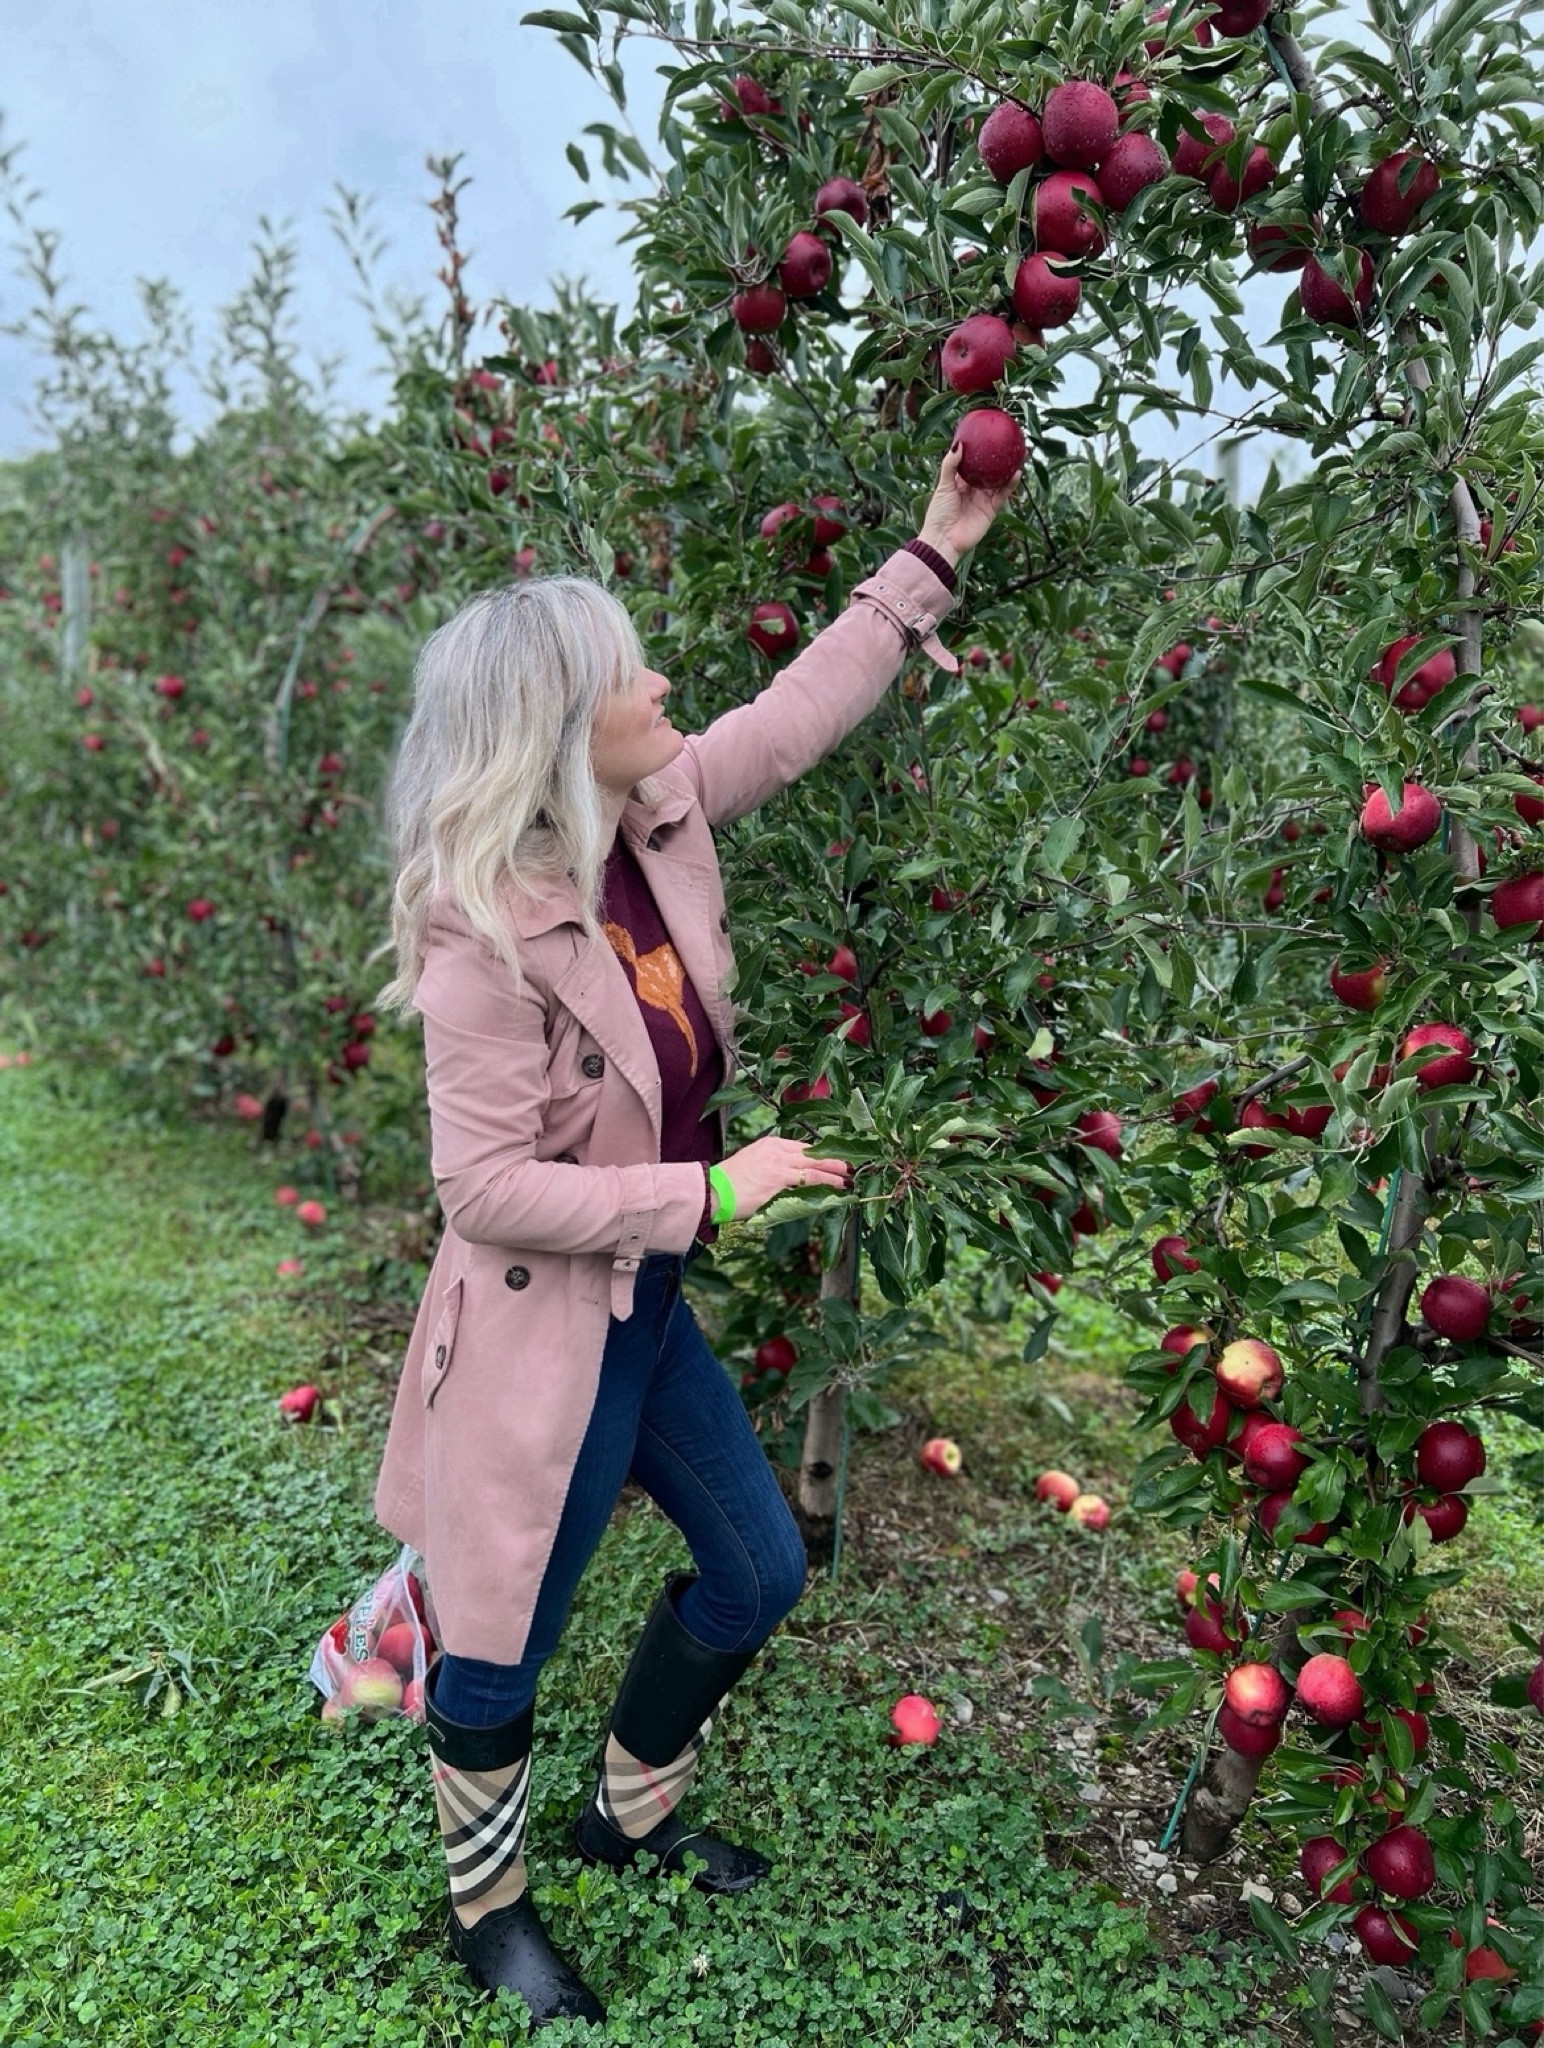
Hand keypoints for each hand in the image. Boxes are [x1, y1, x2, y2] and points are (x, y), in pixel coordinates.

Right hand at [717, 1134, 852, 1222]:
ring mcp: (779, 1165)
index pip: (803, 1147)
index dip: (821, 1154)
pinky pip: (808, 1181)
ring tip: (848, 1178)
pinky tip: (836, 1188)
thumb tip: (791, 1174)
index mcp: (771, 1144)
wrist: (714, 1190)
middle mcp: (777, 1151)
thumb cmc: (730, 1181)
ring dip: (835, 1173)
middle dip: (834, 1160)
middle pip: (813, 1154)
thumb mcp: (753, 1162)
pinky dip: (825, 1184)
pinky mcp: (779, 1181)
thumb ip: (773, 1164)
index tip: (833, 1159)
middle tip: (850, 1165)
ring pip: (815, 1167)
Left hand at [917, 444, 1021, 562]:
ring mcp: (983, 499)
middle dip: (999, 458)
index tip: (988, 436)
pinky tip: (1017, 472)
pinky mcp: (991, 510)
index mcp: (959, 482)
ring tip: (1020, 453)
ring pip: (999, 481)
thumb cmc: (939, 513)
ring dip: (1010, 468)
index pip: (972, 463)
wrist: (944, 540)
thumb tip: (958, 444)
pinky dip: (1010, 484)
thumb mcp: (943, 486)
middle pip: (989, 470)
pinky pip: (1003, 495)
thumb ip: (950, 465)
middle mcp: (973, 489)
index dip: (980, 451)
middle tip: (1010, 442)